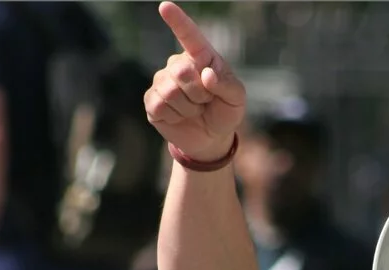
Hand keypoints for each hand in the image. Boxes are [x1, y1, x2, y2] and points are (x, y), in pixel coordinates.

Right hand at [145, 2, 247, 161]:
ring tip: (195, 110)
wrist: (210, 138)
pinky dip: (175, 116)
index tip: (165, 6)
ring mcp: (162, 82)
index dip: (177, 21)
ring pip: (170, 91)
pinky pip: (160, 106)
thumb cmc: (225, 111)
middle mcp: (178, 65)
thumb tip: (206, 74)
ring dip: (188, 107)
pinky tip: (180, 117)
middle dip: (198, 93)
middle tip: (206, 102)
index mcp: (201, 57)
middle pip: (181, 71)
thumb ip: (226, 85)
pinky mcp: (152, 101)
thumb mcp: (236, 99)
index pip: (189, 36)